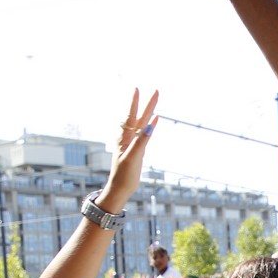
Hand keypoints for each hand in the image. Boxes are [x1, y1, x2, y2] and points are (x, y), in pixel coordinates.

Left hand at [100, 89, 159, 207]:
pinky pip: (146, 134)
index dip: (135, 102)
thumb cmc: (123, 175)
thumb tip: (150, 126)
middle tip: (156, 91)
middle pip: (140, 117)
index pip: (131, 116)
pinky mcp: (138, 150)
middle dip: (148, 104)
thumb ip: (141, 141)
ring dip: (149, 112)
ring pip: (143, 124)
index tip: (138, 89)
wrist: (121, 189)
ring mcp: (134, 143)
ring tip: (155, 101)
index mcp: (124, 138)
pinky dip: (151, 126)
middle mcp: (128, 138)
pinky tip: (155, 120)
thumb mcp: (132, 158)